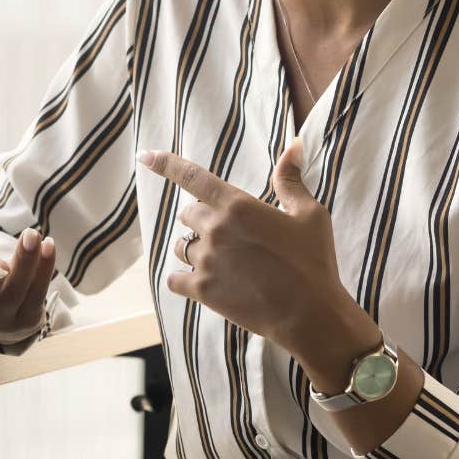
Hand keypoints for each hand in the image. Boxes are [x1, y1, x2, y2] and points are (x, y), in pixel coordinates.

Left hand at [138, 139, 361, 365]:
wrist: (310, 315)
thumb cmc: (313, 262)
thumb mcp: (309, 215)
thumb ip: (291, 180)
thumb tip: (294, 144)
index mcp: (237, 205)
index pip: (191, 176)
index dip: (165, 163)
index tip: (145, 156)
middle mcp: (215, 229)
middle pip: (188, 214)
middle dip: (202, 219)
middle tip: (228, 235)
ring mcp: (206, 261)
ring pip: (181, 246)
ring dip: (193, 248)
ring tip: (221, 261)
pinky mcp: (202, 290)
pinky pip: (174, 278)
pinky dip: (182, 279)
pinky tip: (199, 282)